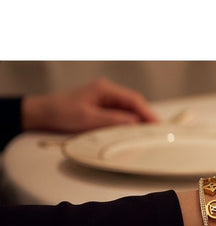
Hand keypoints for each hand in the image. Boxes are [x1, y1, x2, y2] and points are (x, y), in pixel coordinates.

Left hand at [22, 77, 158, 132]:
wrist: (44, 113)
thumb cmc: (62, 113)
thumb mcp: (88, 118)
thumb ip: (113, 120)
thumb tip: (134, 123)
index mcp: (105, 89)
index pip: (133, 100)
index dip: (147, 112)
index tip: (157, 124)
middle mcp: (108, 91)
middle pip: (134, 104)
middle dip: (146, 117)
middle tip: (158, 131)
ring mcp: (106, 99)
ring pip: (130, 110)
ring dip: (139, 121)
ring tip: (149, 133)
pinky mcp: (104, 108)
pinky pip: (122, 115)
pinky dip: (130, 123)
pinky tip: (134, 132)